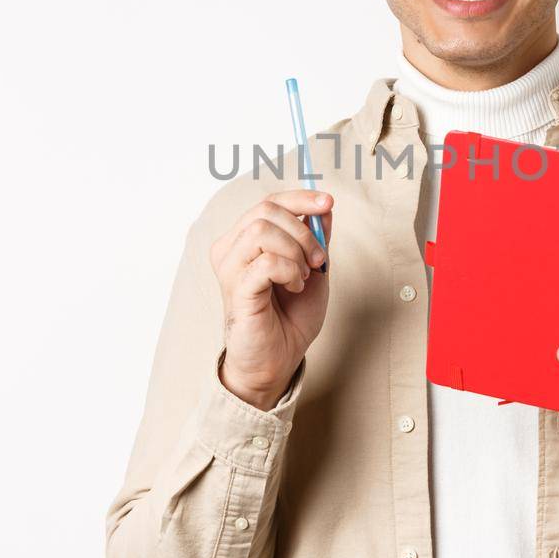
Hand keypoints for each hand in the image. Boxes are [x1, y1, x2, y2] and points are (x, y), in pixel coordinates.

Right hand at [208, 189, 332, 408]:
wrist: (280, 360)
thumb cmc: (291, 317)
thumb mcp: (313, 270)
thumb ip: (316, 239)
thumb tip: (324, 206)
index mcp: (245, 240)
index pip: (269, 202)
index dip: (300, 197)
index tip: (328, 202)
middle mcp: (231, 249)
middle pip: (266, 209)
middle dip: (303, 231)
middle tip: (318, 260)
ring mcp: (230, 268)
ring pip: (262, 230)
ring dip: (295, 250)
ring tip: (303, 276)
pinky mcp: (236, 289)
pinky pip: (266, 261)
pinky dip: (290, 270)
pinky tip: (294, 287)